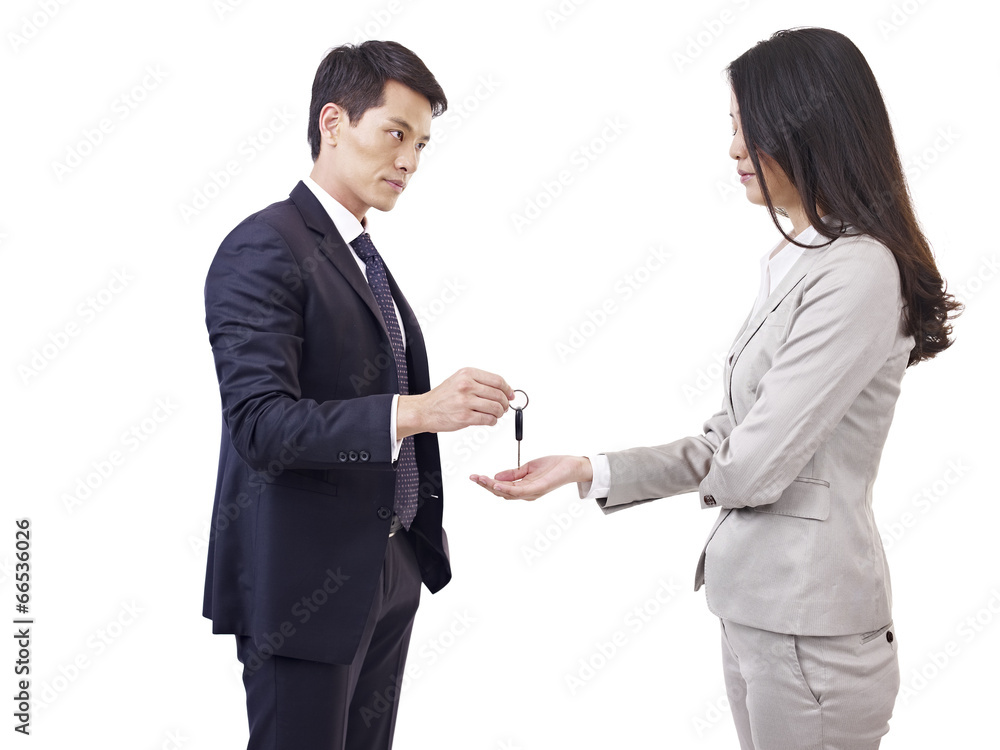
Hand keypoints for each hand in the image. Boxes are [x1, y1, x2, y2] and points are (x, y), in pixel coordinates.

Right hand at [397, 367, 513, 436]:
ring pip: (496, 408)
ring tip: (496, 414)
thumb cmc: (443, 397)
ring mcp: (465, 402)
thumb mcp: (460, 380)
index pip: (497, 380)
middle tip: (504, 407)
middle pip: (499, 394)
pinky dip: (492, 421)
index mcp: (467, 374)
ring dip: (500, 413)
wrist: (425, 410)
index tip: (510, 395)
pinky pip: (488, 419)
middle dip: (505, 403)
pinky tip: (489, 420)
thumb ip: (480, 383)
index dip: (507, 389)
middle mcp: (467, 386)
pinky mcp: (465, 417)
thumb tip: (503, 390)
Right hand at [469, 455, 592, 500]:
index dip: (487, 483)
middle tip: (473, 477)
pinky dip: (507, 488)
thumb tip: (496, 476)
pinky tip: (497, 483)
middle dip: (485, 485)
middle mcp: (526, 493)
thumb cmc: (553, 466)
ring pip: (507, 492)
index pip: (501, 488)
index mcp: (523, 488)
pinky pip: (519, 491)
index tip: (475, 476)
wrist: (572, 466)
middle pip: (501, 492)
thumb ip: (513, 473)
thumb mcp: (528, 467)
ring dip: (492, 486)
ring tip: (481, 480)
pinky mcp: (538, 489)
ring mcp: (532, 493)